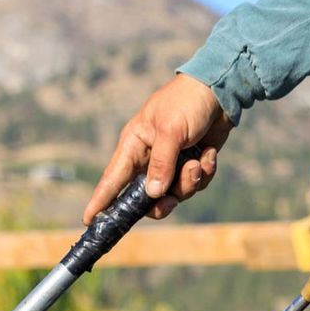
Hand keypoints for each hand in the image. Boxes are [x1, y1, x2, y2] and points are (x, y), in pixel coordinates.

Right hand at [85, 74, 233, 221]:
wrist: (220, 90)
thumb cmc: (187, 102)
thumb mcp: (171, 131)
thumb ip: (161, 164)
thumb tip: (153, 195)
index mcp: (134, 145)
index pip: (112, 179)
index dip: (100, 201)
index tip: (88, 221)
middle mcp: (149, 158)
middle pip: (146, 198)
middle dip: (162, 202)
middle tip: (171, 201)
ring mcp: (171, 163)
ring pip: (174, 193)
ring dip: (189, 182)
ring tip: (198, 162)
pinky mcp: (191, 163)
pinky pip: (195, 184)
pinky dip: (204, 172)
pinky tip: (208, 154)